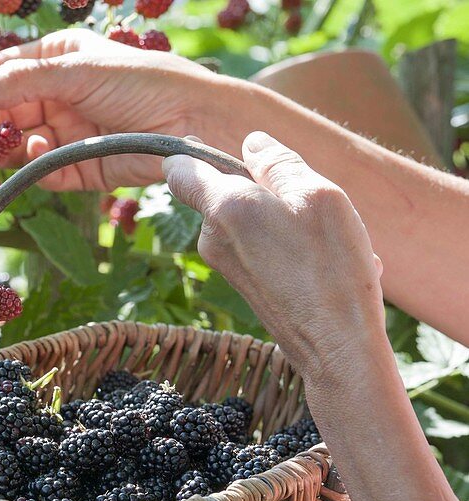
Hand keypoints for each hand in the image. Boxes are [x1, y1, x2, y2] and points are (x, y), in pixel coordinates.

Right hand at [0, 29, 221, 189]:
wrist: (196, 125)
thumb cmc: (143, 82)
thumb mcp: (76, 70)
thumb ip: (18, 81)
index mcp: (57, 60)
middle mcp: (57, 95)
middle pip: (1, 113)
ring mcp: (66, 133)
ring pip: (16, 146)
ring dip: (8, 147)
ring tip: (13, 145)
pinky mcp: (79, 169)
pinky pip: (43, 172)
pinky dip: (37, 168)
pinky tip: (43, 156)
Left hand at [164, 131, 386, 380]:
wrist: (334, 345)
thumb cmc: (330, 267)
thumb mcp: (316, 195)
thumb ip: (279, 164)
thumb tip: (252, 143)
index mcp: (224, 207)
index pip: (179, 169)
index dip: (192, 152)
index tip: (218, 150)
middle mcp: (212, 238)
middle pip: (225, 191)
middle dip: (265, 188)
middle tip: (309, 204)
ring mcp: (225, 264)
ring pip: (251, 220)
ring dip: (288, 221)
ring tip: (328, 243)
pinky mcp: (242, 284)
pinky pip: (264, 248)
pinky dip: (294, 250)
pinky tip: (327, 265)